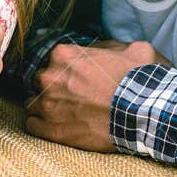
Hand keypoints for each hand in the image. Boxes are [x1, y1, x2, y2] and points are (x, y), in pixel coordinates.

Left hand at [25, 39, 168, 151]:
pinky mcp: (51, 129)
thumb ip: (108, 46)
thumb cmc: (139, 81)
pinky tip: (54, 126)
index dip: (64, 71)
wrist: (144, 114)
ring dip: (44, 107)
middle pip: (40, 81)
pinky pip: (31, 125)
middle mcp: (48, 77)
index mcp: (63, 55)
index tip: (76, 80)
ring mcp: (47, 104)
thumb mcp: (130, 49)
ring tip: (62, 114)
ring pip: (32, 103)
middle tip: (71, 98)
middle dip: (53, 88)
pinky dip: (40, 125)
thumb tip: (102, 49)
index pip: (53, 61)